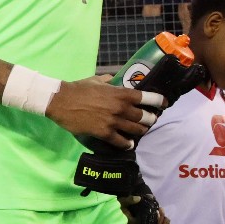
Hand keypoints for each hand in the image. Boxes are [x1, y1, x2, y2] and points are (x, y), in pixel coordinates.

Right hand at [44, 76, 163, 147]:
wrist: (60, 101)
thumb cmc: (78, 88)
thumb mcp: (96, 80)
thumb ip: (109, 81)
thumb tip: (115, 80)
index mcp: (120, 93)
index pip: (147, 97)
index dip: (159, 101)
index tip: (164, 104)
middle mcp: (121, 108)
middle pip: (145, 117)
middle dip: (150, 119)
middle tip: (150, 120)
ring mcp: (113, 121)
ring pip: (136, 130)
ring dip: (140, 131)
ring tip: (141, 131)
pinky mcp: (104, 133)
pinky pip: (121, 142)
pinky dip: (127, 143)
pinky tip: (129, 144)